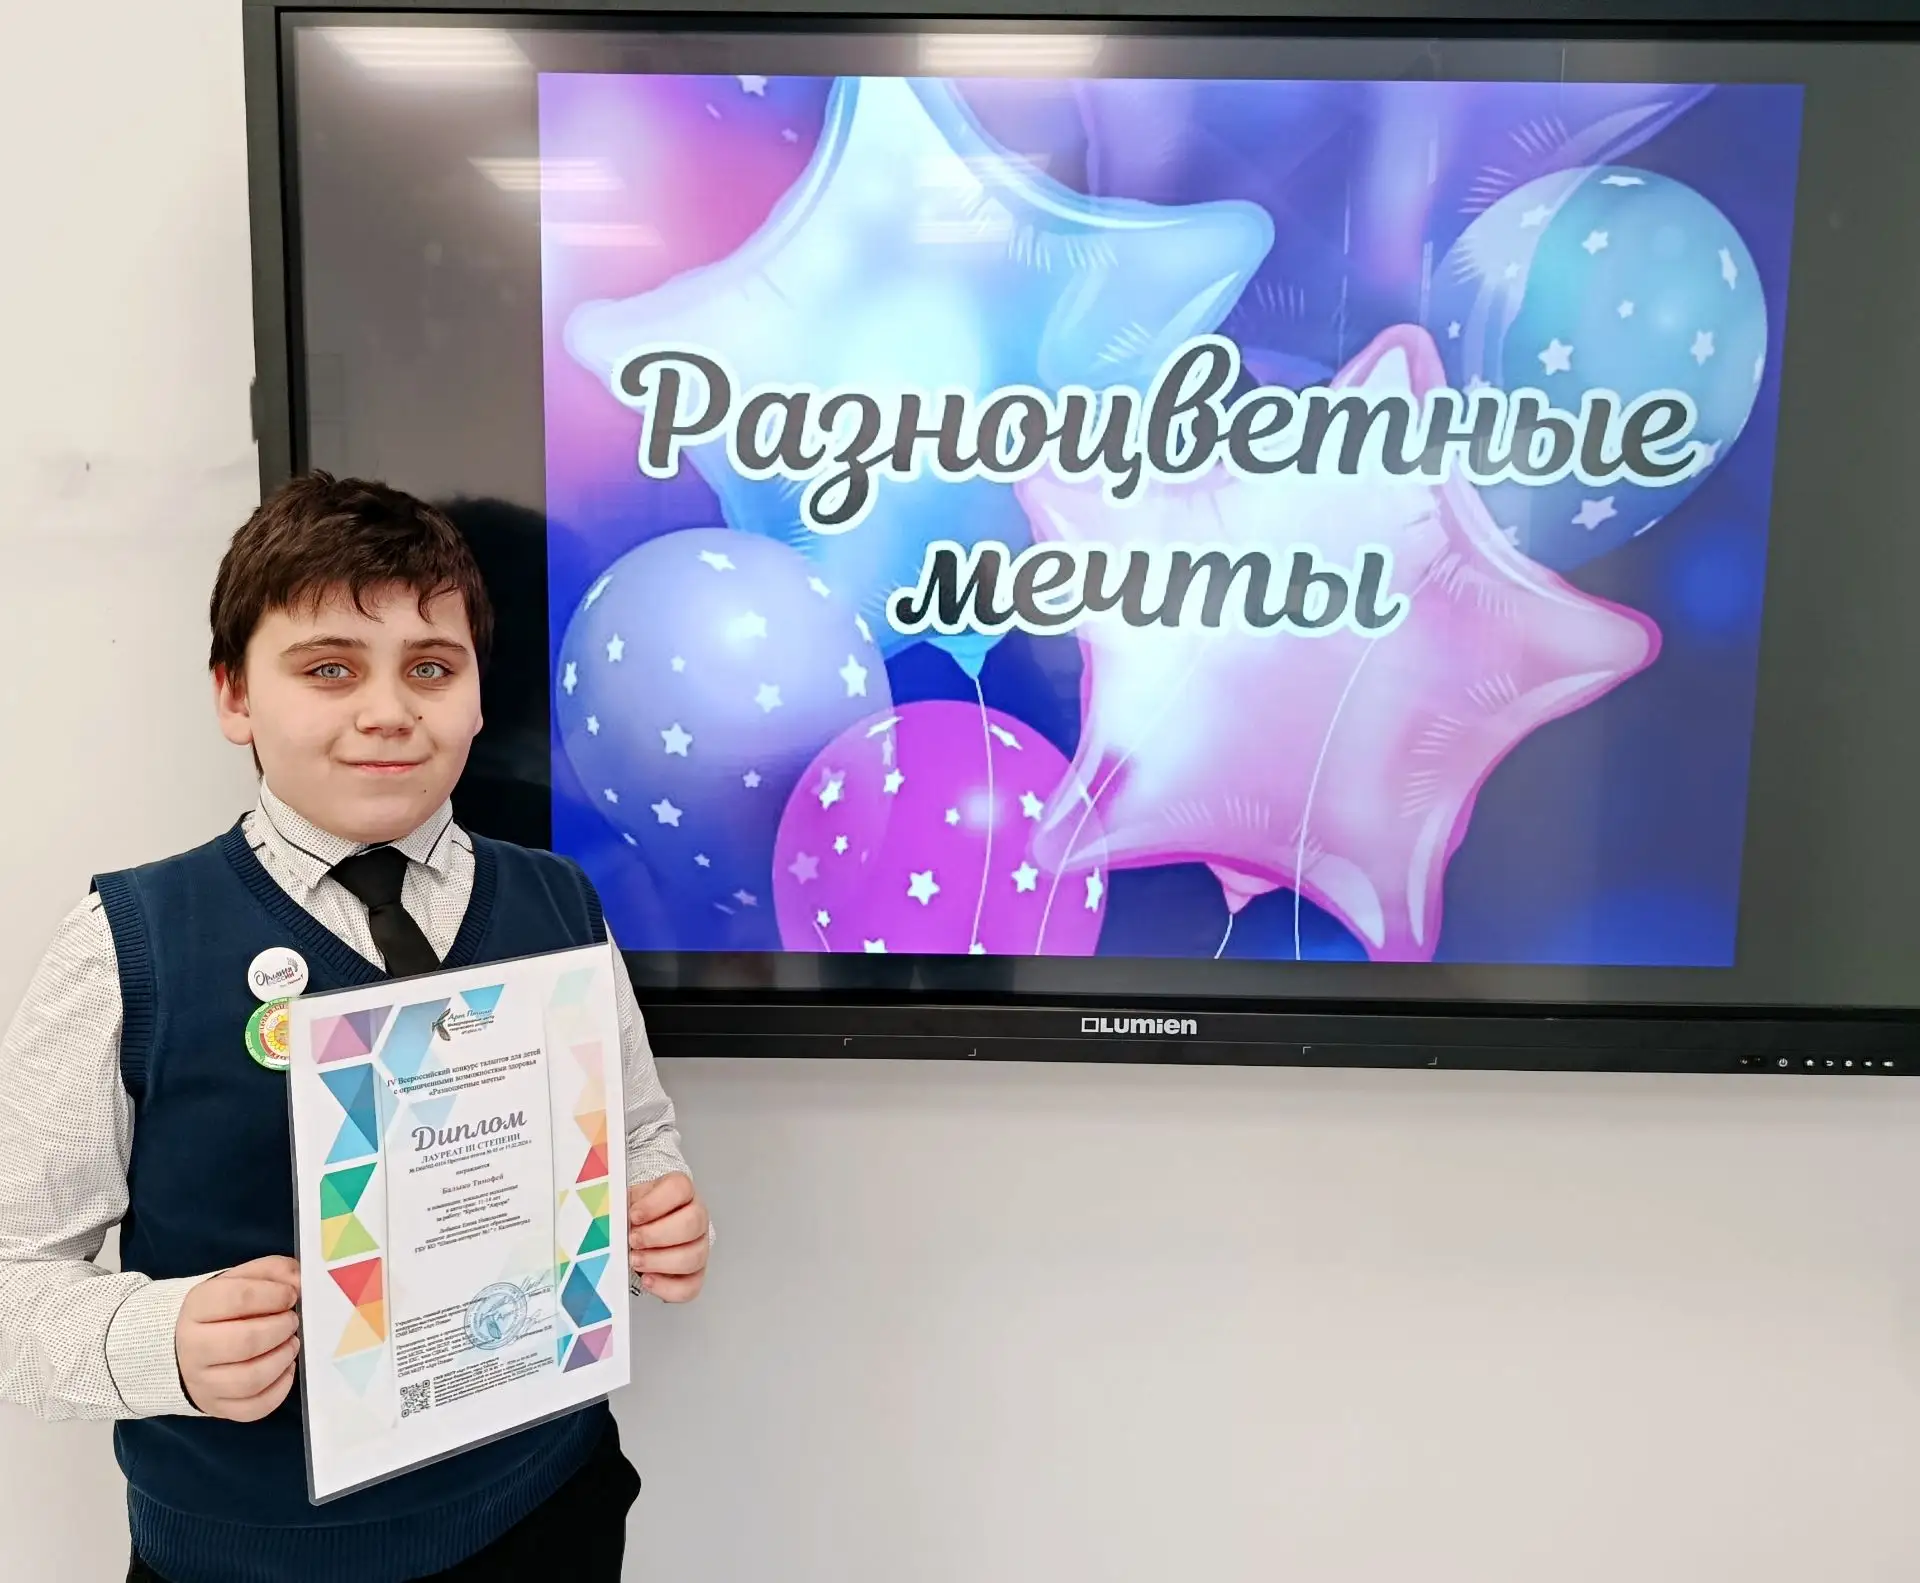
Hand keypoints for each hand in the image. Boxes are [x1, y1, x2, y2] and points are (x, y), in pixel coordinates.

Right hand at [175, 1255, 301, 1421]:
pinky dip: (279, 1390)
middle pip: (245, 1342)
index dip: (274, 1295)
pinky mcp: (216, 1407)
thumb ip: (272, 1271)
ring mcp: (202, 1383)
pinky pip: (253, 1409)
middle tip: (292, 1321)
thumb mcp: (240, 1279)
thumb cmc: (222, 1308)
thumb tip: (299, 1280)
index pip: (238, 1298)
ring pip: (250, 1379)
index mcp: (197, 1307)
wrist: (181, 1345)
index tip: (291, 1295)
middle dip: (280, 1329)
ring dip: (282, 1359)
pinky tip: (286, 1369)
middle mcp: (193, 1348)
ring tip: (291, 1344)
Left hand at [628, 1173, 709, 1302]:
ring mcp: (699, 1246)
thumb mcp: (627, 1200)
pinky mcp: (695, 1273)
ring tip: (635, 1261)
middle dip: (658, 1235)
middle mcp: (696, 1216)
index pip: (680, 1188)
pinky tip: (647, 1279)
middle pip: (693, 1222)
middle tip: (632, 1240)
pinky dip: (667, 1287)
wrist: (643, 1228)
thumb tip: (605, 1214)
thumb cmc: (637, 1213)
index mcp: (681, 1191)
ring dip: (660, 1261)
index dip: (656, 1203)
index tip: (633, 1215)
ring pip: (694, 1256)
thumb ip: (619, 1204)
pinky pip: (690, 1286)